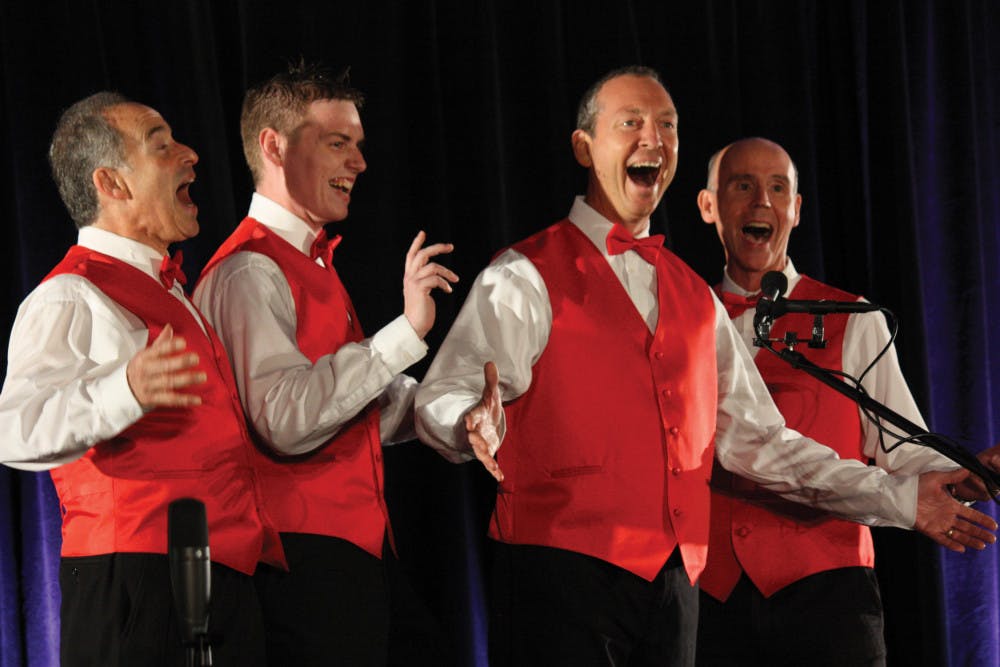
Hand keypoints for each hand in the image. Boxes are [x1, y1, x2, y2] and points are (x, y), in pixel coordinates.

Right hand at [126, 324, 206, 408]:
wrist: (122, 390)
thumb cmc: (140, 368)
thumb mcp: (146, 354)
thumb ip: (161, 342)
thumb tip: (170, 326)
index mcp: (144, 357)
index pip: (157, 350)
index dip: (170, 346)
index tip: (184, 342)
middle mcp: (145, 371)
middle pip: (164, 367)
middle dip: (180, 362)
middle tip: (196, 358)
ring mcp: (148, 386)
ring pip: (168, 382)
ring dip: (186, 380)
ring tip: (203, 376)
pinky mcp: (152, 399)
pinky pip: (170, 400)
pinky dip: (184, 400)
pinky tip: (197, 400)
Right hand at [403, 230, 458, 338]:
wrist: (414, 325)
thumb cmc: (420, 310)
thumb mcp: (420, 291)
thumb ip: (425, 280)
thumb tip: (436, 274)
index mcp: (409, 276)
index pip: (411, 255)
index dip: (416, 243)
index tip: (422, 233)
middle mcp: (409, 277)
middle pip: (422, 254)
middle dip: (437, 248)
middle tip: (450, 247)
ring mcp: (414, 282)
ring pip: (433, 266)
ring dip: (447, 272)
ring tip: (455, 279)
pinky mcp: (420, 289)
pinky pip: (436, 279)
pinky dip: (445, 284)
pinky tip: (448, 290)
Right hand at [463, 361, 503, 481]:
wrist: (488, 421)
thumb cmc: (488, 407)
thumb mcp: (492, 394)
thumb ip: (491, 380)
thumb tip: (491, 362)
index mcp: (476, 416)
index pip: (471, 417)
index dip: (470, 419)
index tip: (468, 422)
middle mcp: (476, 432)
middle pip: (473, 437)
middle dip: (474, 440)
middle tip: (473, 441)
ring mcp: (481, 444)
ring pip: (480, 453)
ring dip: (484, 459)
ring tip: (491, 466)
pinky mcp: (488, 452)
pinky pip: (489, 463)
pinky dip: (493, 470)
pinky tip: (500, 477)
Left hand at [915, 469, 997, 551]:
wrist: (898, 493)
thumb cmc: (916, 484)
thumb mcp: (936, 478)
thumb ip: (953, 476)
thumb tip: (969, 469)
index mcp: (950, 505)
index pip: (970, 514)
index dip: (982, 520)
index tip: (994, 525)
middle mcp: (947, 516)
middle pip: (967, 527)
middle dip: (980, 533)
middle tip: (992, 539)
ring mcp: (938, 523)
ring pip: (957, 534)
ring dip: (970, 540)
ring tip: (982, 546)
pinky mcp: (928, 529)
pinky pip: (942, 538)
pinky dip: (951, 543)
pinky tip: (961, 548)